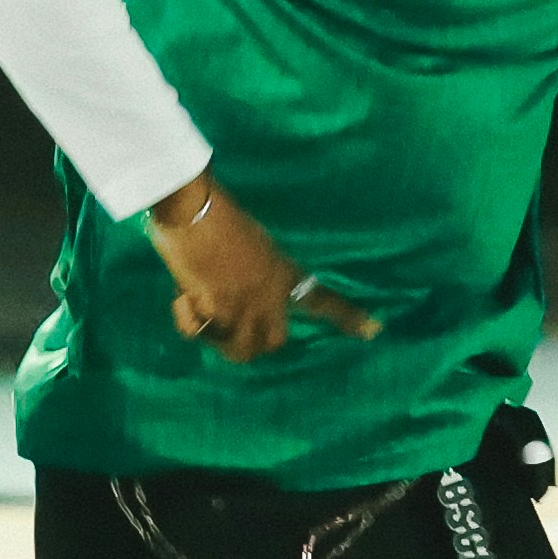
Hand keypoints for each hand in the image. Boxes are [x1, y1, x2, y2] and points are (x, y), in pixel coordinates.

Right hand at [145, 171, 376, 363]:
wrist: (193, 209)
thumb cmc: (217, 214)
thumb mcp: (250, 242)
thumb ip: (251, 267)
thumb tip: (229, 289)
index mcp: (281, 272)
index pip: (322, 299)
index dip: (348, 317)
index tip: (375, 330)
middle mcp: (269, 295)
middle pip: (274, 342)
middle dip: (252, 343)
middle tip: (226, 325)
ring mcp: (243, 306)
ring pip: (240, 349)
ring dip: (218, 337)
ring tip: (200, 311)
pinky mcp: (214, 311)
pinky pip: (200, 334)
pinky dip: (187, 321)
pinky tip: (182, 299)